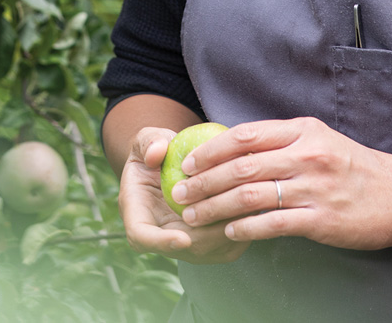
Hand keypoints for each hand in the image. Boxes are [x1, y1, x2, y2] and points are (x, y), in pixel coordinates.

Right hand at [118, 126, 249, 264]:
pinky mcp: (206, 243)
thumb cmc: (156, 150)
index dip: (161, 242)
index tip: (182, 238)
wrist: (170, 163)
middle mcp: (160, 235)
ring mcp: (184, 243)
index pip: (142, 237)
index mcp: (137, 213)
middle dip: (211, 234)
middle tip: (234, 212)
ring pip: (210, 251)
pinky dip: (240, 230)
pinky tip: (253, 208)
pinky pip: (226, 247)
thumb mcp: (147, 139)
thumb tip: (157, 152)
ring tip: (249, 206)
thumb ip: (149, 143)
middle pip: (186, 249)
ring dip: (230, 231)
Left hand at [170, 117, 391, 250]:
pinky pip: (273, 223)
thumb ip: (284, 142)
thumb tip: (237, 149)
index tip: (189, 160)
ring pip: (250, 195)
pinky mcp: (321, 219)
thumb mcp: (321, 140)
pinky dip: (246, 228)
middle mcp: (305, 154)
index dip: (212, 149)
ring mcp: (313, 187)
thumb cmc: (355, 167)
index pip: (246, 135)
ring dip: (215, 206)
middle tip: (180, 191)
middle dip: (204, 180)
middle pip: (241, 166)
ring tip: (194, 215)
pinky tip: (230, 232)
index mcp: (302, 130)